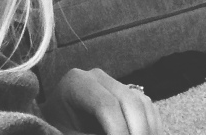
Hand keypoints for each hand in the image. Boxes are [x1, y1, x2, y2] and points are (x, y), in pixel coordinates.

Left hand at [41, 68, 162, 134]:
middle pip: (129, 101)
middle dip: (138, 131)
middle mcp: (97, 77)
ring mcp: (113, 83)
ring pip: (142, 104)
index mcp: (77, 83)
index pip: (106, 105)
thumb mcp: (65, 134)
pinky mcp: (125, 93)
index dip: (118, 131)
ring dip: (148, 130)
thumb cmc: (55, 129)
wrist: (55, 123)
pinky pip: (147, 107)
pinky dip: (151, 127)